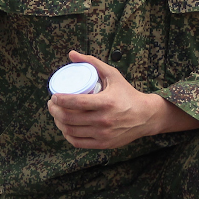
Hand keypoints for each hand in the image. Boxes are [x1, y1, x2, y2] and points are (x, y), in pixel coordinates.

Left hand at [47, 51, 198, 148]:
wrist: (145, 116)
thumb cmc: (127, 94)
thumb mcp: (113, 75)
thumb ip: (92, 62)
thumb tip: (71, 54)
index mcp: (106, 102)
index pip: (75, 102)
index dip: (59, 100)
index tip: (53, 96)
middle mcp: (104, 120)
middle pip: (69, 118)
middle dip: (55, 111)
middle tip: (52, 104)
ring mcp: (103, 134)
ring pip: (71, 131)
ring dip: (58, 122)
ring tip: (56, 114)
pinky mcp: (103, 144)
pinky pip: (78, 142)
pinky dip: (67, 135)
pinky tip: (65, 127)